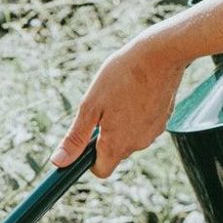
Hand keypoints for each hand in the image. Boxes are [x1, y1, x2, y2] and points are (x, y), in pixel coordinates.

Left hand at [50, 33, 187, 177]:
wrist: (162, 52)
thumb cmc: (122, 76)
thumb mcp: (90, 106)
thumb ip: (75, 138)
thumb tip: (58, 162)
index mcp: (118, 145)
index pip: (101, 171)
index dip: (89, 160)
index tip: (85, 142)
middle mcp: (139, 144)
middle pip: (114, 152)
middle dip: (104, 136)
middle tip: (102, 107)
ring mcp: (154, 131)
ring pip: (129, 137)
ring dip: (120, 124)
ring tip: (119, 95)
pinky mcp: (164, 118)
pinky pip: (144, 124)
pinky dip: (136, 114)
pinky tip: (134, 92)